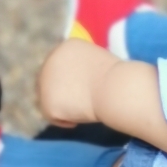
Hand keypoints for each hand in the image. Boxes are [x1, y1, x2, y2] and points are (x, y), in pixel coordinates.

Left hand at [37, 40, 166, 166]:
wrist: (118, 90)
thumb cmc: (121, 80)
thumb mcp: (105, 66)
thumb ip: (93, 69)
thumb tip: (95, 75)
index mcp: (67, 46)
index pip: (62, 68)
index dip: (76, 83)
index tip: (91, 90)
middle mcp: (51, 59)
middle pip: (52, 84)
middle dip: (67, 96)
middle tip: (88, 103)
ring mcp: (46, 80)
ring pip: (51, 101)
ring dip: (68, 108)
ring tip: (87, 108)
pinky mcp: (47, 101)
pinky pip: (52, 117)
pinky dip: (66, 120)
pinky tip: (81, 117)